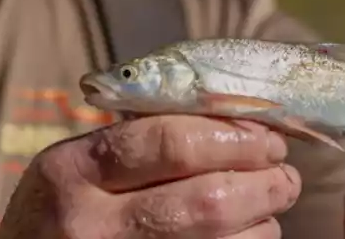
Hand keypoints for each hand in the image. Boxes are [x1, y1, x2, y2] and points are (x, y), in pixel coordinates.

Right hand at [0, 114, 301, 237]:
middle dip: (262, 182)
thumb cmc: (60, 213)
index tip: (267, 135)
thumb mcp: (74, 167)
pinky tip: (248, 237)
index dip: (234, 136)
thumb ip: (134, 139)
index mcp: (71, 171)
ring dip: (261, 224)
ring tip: (266, 208)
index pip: (171, 142)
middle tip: (284, 174)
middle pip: (206, 200)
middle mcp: (89, 224)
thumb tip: (235, 118)